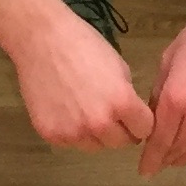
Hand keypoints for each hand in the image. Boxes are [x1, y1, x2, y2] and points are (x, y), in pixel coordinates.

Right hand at [3, 0, 153, 154]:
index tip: (132, 114)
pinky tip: (64, 109)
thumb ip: (128, 96)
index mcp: (121, 103)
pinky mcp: (52, 135)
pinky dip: (71, 131)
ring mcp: (74, 133)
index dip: (140, 119)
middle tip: (107, 111)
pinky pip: (71, 143)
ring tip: (83, 108)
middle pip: (121, 143)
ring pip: (95, 146)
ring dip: (96, 134)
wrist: (41, 39)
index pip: (144, 129)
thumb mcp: (119, 66)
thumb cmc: (84, 44)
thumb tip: (131, 116)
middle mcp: (99, 124)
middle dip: (120, 129)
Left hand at [136, 0, 185, 176]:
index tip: (145, 171)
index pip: (158, 142)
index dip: (150, 160)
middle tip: (161, 159)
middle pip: (178, 151)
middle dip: (166, 158)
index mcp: (175, 99)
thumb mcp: (169, 59)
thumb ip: (159, 93)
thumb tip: (154, 118)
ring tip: (181, 152)